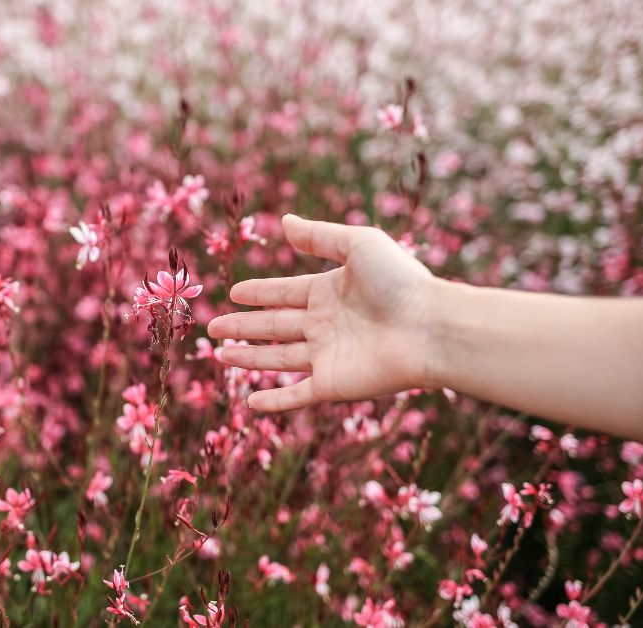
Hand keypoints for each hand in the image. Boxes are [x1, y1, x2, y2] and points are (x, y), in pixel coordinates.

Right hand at [207, 214, 440, 411]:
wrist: (430, 328)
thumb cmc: (401, 281)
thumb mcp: (358, 245)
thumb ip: (320, 236)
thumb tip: (286, 221)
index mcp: (330, 291)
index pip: (284, 292)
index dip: (258, 292)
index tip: (233, 293)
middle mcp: (325, 324)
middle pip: (274, 326)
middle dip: (243, 326)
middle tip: (212, 327)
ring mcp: (328, 356)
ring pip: (278, 359)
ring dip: (249, 358)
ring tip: (220, 355)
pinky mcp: (333, 384)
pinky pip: (296, 395)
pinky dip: (273, 401)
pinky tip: (250, 403)